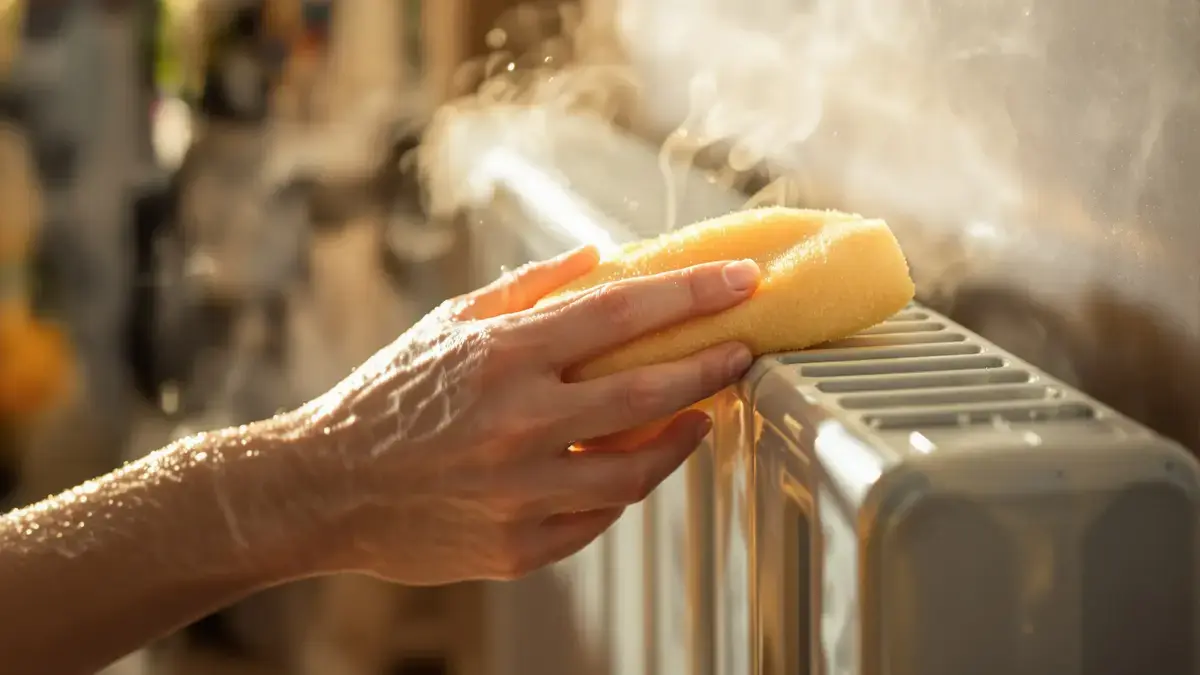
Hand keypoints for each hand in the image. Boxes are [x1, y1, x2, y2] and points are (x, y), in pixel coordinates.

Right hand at [301, 246, 760, 584]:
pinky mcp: (519, 546)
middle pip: (648, 391)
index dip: (693, 293)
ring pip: (637, 470)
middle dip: (711, 367)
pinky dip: (624, 488)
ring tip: (699, 414)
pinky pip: (598, 518)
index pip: (622, 312)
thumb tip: (600, 256)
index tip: (741, 282)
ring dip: (681, 436)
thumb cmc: (388, 396)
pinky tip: (633, 464)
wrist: (324, 488)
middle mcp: (518, 423)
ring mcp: (520, 492)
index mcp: (502, 356)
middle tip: (741, 353)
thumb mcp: (448, 322)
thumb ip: (528, 287)